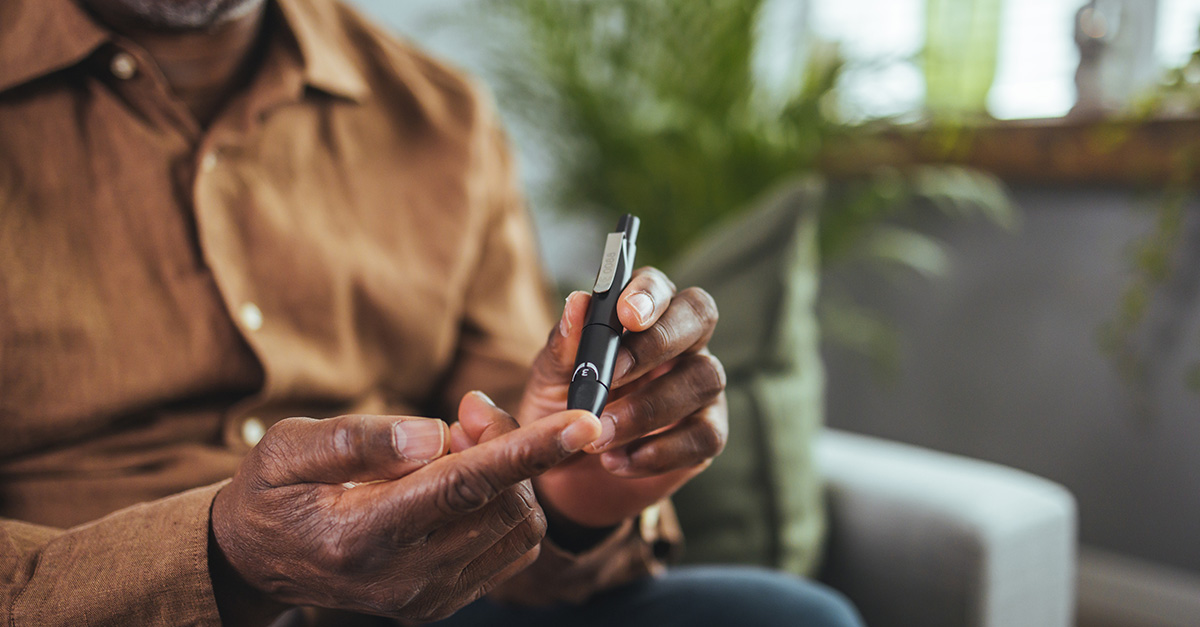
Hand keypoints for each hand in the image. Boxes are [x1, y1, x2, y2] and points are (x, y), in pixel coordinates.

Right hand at [209, 400, 601, 622]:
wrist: (257, 560)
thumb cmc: (271, 491)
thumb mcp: (288, 448)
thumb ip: (360, 440)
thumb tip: (435, 433)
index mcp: (362, 536)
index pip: (465, 487)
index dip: (529, 450)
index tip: (583, 424)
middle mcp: (402, 578)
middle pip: (501, 502)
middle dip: (509, 444)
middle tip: (470, 411)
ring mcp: (426, 597)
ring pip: (516, 527)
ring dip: (512, 476)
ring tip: (462, 445)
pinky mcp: (441, 601)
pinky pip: (508, 550)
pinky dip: (507, 505)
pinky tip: (468, 481)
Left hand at [518, 267, 727, 528]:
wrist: (565, 474)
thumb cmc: (560, 410)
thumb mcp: (549, 380)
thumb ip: (565, 345)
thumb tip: (579, 303)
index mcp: (639, 314)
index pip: (658, 285)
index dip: (648, 294)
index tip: (624, 315)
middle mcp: (679, 340)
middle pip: (699, 315)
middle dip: (659, 342)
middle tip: (613, 376)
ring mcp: (699, 385)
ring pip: (704, 378)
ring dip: (648, 409)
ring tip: (598, 437)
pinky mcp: (707, 432)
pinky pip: (705, 435)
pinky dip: (661, 451)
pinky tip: (619, 462)